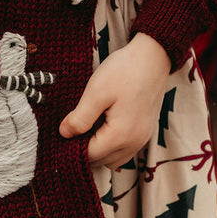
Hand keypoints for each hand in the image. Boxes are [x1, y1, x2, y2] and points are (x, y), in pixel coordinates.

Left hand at [59, 33, 171, 170]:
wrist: (153, 57)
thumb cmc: (125, 71)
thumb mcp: (96, 92)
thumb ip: (80, 118)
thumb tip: (64, 134)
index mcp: (121, 136)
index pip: (90, 156)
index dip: (72, 146)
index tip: (63, 131)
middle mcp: (134, 143)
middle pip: (102, 161)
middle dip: (84, 149)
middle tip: (73, 127)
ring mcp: (142, 138)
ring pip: (113, 158)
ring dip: (98, 148)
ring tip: (88, 125)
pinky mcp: (144, 131)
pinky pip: (124, 149)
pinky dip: (110, 144)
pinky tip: (102, 124)